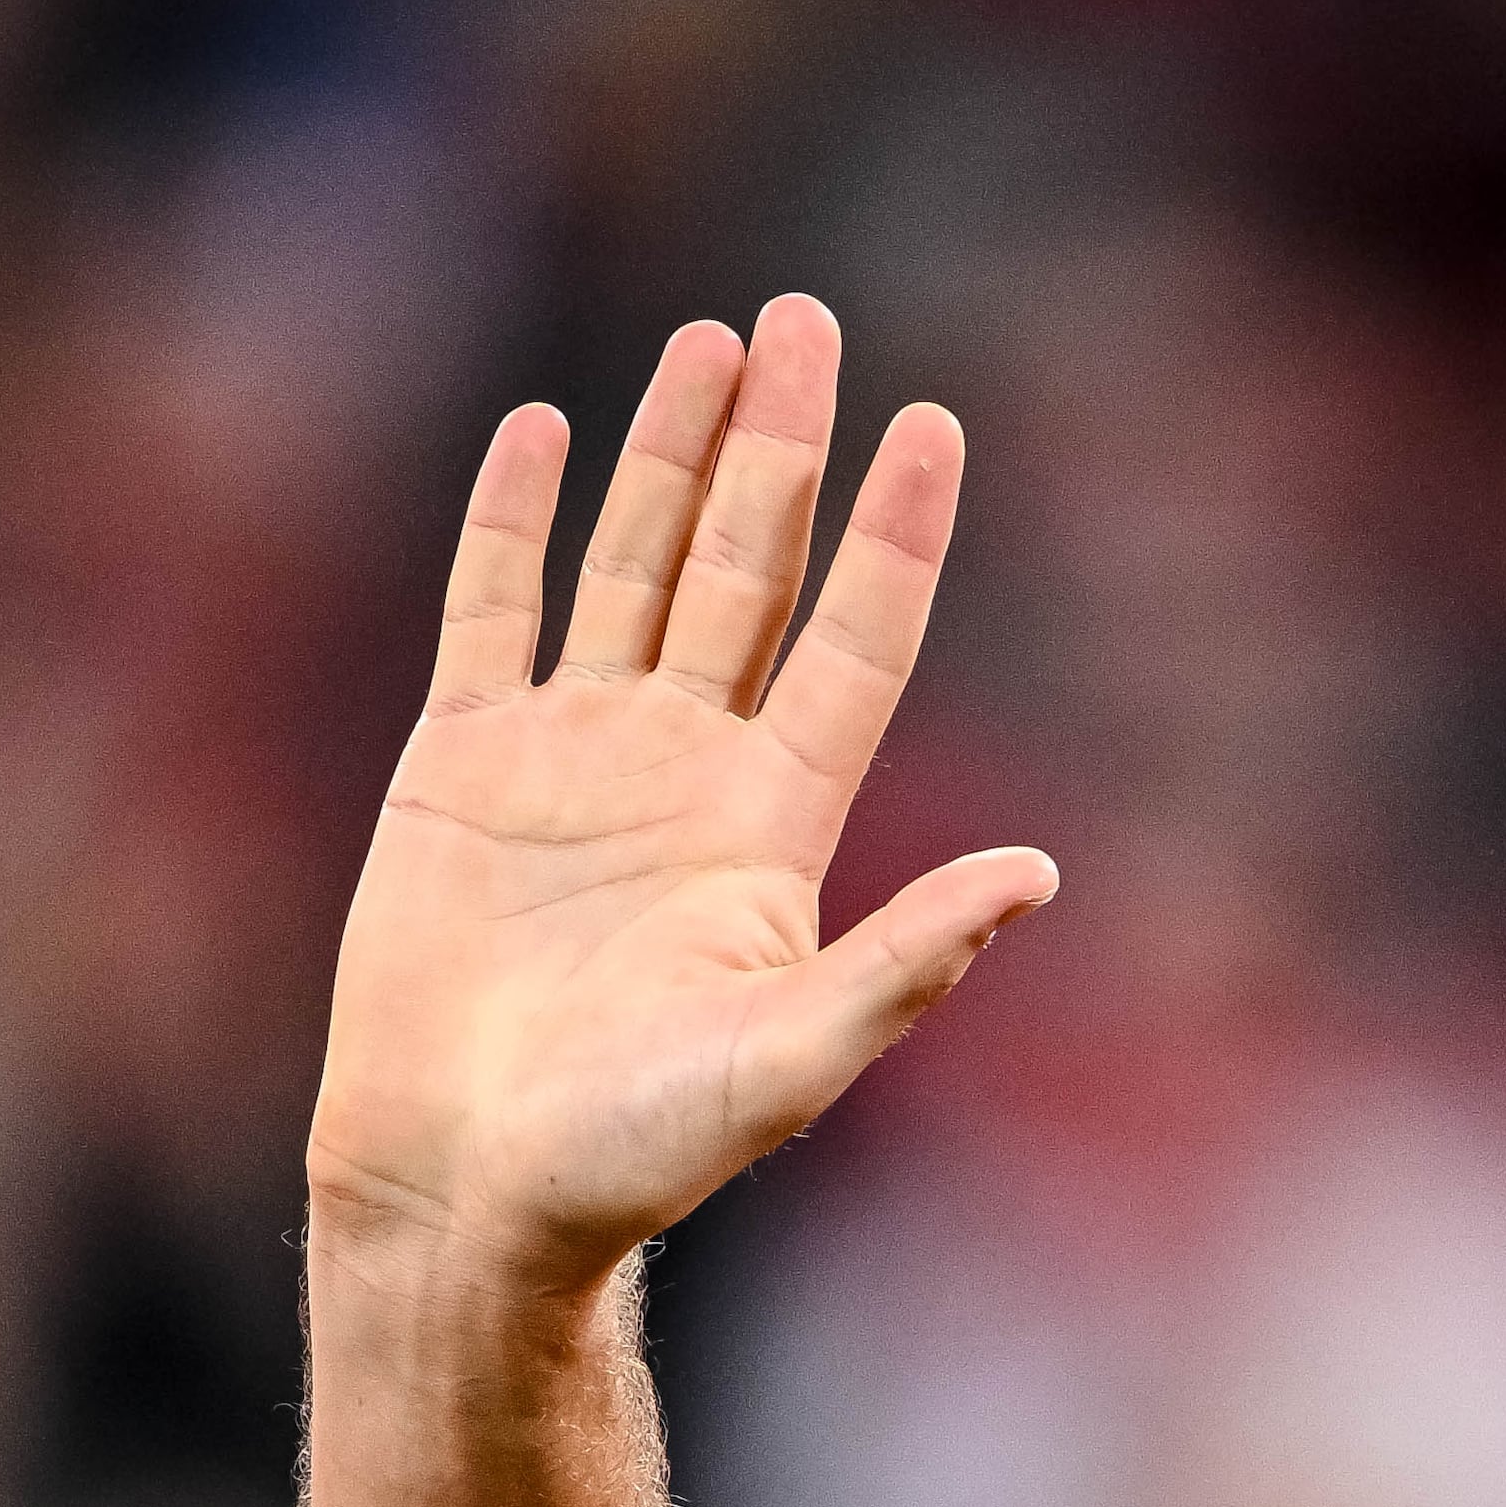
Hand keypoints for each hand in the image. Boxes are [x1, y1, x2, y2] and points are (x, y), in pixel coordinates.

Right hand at [312, 297, 1054, 1289]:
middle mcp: (688, 769)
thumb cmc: (641, 1153)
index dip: (895, 534)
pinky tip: (542, 433)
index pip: (856, 641)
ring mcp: (575, 757)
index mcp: (777, 825)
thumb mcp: (798, 1058)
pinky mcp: (461, 766)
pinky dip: (514, 522)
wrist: (474, 1189)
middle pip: (750, 569)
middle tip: (807, 318)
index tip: (933, 423)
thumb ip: (910, 961)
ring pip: (634, 567)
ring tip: (711, 340)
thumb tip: (1044, 876)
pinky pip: (494, 613)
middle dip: (781, 447)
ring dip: (669, 454)